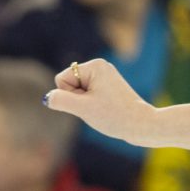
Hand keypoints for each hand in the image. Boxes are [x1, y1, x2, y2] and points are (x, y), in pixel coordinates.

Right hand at [43, 59, 159, 145]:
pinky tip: (106, 109)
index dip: (70, 96)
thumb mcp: (82, 108)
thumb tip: (47, 98)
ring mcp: (105, 76)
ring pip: (78, 92)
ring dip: (85, 104)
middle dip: (78, 99)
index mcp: (94, 65)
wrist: (142, 125)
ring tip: (103, 109)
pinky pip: (88, 96)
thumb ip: (60, 100)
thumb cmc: (114, 116)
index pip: (62, 79)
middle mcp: (100, 66)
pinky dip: (92, 105)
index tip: (91, 103)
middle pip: (69, 84)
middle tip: (98, 108)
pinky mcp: (108, 87)